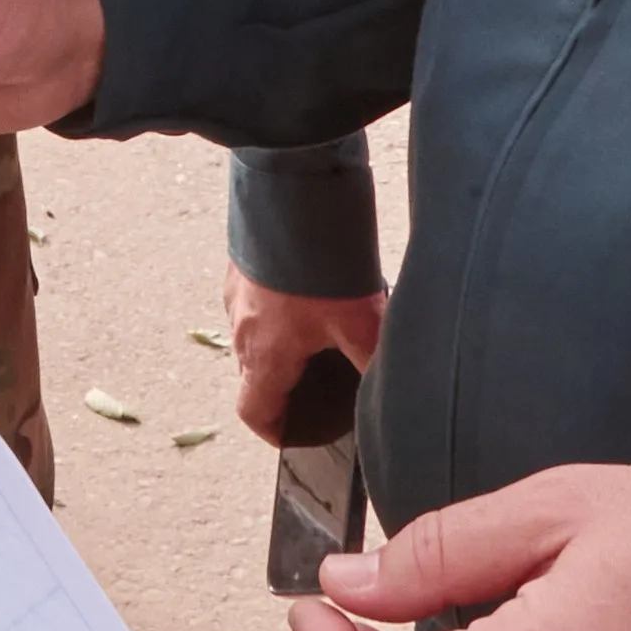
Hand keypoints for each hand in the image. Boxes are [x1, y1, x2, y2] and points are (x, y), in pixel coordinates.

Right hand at [230, 266, 387, 435]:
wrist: (289, 197)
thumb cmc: (317, 264)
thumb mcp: (361, 323)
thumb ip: (374, 363)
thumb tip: (394, 394)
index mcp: (265, 356)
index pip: (254, 413)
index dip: (274, 431)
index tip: (294, 433)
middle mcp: (243, 330)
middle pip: (254, 377)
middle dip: (283, 388)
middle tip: (317, 388)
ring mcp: (237, 296)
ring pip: (253, 338)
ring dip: (279, 347)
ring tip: (319, 336)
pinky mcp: (242, 268)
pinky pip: (254, 304)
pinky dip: (277, 312)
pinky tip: (310, 294)